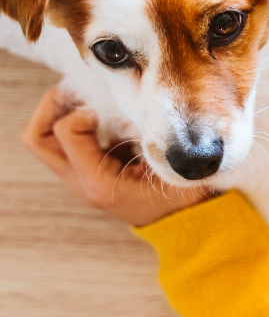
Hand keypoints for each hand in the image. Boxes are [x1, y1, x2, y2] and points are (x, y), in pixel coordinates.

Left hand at [22, 88, 211, 225]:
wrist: (183, 223)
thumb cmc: (182, 196)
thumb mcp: (170, 164)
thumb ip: (149, 136)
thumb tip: (131, 104)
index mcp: (98, 181)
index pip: (65, 130)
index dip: (85, 110)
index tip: (112, 109)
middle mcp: (80, 182)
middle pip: (37, 138)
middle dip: (54, 107)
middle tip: (81, 93)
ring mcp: (80, 180)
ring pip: (46, 140)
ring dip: (64, 115)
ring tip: (92, 103)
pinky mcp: (87, 174)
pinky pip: (67, 144)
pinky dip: (80, 124)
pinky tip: (108, 119)